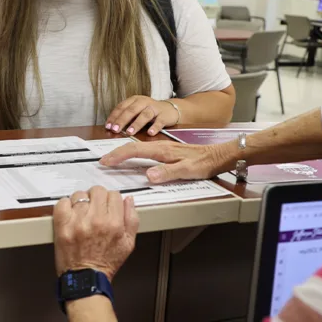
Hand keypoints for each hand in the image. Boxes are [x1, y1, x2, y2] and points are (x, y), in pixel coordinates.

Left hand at [53, 186, 138, 280]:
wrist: (86, 278)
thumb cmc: (105, 263)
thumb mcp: (128, 243)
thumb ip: (132, 219)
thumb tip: (128, 200)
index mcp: (114, 223)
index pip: (114, 195)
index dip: (111, 200)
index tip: (108, 206)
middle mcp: (96, 220)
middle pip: (97, 191)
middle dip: (97, 198)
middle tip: (95, 208)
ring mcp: (77, 221)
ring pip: (80, 195)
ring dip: (81, 201)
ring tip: (82, 213)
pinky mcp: (62, 225)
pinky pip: (62, 202)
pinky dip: (65, 205)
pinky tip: (70, 214)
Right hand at [99, 140, 236, 183]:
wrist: (218, 155)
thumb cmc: (204, 163)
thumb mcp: (187, 171)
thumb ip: (167, 173)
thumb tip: (148, 176)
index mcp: (162, 150)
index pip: (134, 150)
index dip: (119, 156)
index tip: (106, 161)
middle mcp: (160, 146)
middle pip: (132, 147)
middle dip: (116, 153)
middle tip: (104, 161)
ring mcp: (163, 148)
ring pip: (138, 148)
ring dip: (123, 152)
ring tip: (113, 159)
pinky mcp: (166, 151)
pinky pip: (144, 150)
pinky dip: (133, 154)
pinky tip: (133, 159)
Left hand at [105, 96, 179, 136]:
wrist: (170, 109)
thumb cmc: (149, 112)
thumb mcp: (136, 111)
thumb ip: (126, 117)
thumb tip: (111, 128)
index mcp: (134, 100)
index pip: (122, 107)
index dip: (114, 116)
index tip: (108, 126)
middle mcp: (144, 102)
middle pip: (131, 110)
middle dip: (122, 120)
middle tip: (115, 129)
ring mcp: (155, 108)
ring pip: (144, 115)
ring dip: (136, 124)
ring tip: (129, 132)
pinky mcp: (164, 115)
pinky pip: (159, 121)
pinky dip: (155, 127)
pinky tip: (150, 133)